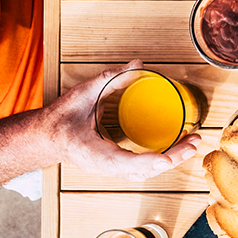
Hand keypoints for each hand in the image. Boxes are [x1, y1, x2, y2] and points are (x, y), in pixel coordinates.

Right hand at [46, 60, 200, 181]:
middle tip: (193, 142)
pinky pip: (142, 170)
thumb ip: (110, 79)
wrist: (44, 138)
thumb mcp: (83, 94)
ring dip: (170, 161)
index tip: (166, 158)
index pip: (125, 163)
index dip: (148, 162)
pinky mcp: (115, 167)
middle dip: (172, 159)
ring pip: (146, 173)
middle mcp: (106, 167)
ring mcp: (111, 170)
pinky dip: (160, 163)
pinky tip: (176, 152)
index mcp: (95, 153)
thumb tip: (136, 64)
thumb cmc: (59, 120)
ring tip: (191, 145)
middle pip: (144, 171)